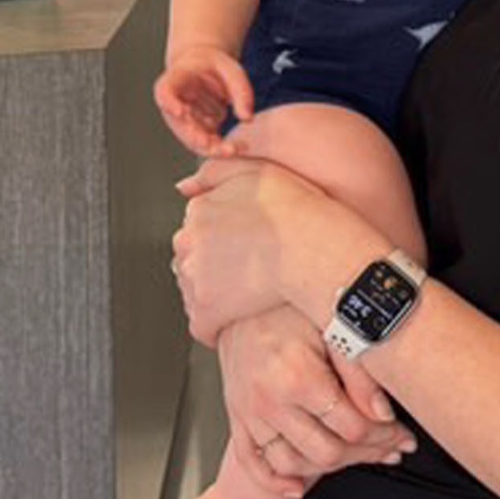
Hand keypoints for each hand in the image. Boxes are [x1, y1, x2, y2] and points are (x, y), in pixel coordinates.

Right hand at [154, 46, 254, 157]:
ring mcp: (184, 120)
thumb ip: (241, 90)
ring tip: (235, 149)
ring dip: (212, 148)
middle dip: (196, 136)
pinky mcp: (196, 131)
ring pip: (192, 140)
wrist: (204, 72)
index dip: (169, 102)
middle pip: (180, 123)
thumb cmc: (214, 66)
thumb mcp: (231, 69)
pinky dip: (221, 148)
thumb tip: (247, 118)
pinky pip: (206, 144)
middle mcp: (175, 103)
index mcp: (176, 79)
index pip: (165, 91)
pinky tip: (237, 147)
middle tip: (213, 144)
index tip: (180, 112)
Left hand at [173, 155, 339, 344]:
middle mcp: (189, 241)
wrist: (316, 249)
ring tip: (249, 297)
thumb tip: (183, 188)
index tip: (244, 250)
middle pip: (193, 260)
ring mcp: (195, 277)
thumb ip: (216, 172)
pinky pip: (203, 326)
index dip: (222, 243)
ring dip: (216, 297)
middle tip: (249, 274)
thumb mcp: (257, 170)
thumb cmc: (299, 211)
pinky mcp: (207, 309)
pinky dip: (218, 328)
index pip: (197, 231)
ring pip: (195, 292)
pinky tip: (240, 323)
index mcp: (200, 210)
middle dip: (214, 269)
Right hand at [221, 307, 414, 479]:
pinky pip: (252, 462)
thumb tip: (384, 414)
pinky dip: (275, 481)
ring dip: (333, 470)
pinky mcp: (236, 416)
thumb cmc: (289, 307)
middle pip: (327, 453)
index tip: (402, 431)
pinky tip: (299, 487)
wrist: (239, 297)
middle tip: (394, 447)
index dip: (385, 435)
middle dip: (368, 455)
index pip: (352, 428)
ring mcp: (249, 413)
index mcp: (298, 377)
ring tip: (365, 457)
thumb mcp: (334, 328)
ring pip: (294, 463)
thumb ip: (361, 373)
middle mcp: (270, 401)